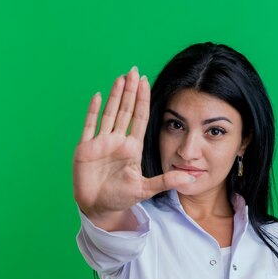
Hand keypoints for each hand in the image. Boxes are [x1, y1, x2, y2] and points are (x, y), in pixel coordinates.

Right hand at [73, 66, 192, 224]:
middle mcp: (117, 141)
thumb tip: (191, 178)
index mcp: (132, 147)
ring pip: (109, 113)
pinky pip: (89, 126)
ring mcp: (101, 143)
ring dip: (114, 96)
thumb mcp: (146, 189)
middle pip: (125, 111)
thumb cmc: (120, 198)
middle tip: (134, 70)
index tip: (146, 82)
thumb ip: (166, 182)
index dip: (143, 100)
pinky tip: (97, 96)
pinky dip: (92, 111)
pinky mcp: (85, 149)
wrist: (98, 208)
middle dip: (130, 91)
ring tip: (120, 78)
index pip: (140, 118)